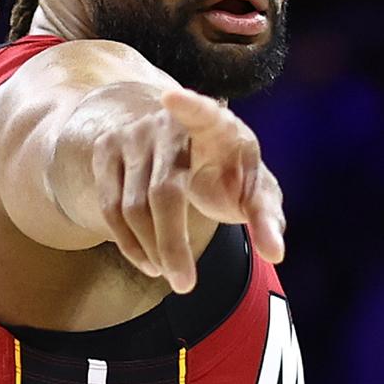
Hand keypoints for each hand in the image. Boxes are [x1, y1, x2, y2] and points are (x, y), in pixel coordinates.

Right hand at [90, 87, 285, 292]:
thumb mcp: (252, 186)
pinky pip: (110, 207)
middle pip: (163, 191)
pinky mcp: (107, 151)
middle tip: (185, 285)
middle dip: (172, 243)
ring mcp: (132, 135)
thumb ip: (266, 216)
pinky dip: (128, 244)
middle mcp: (167, 124)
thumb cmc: (225, 168)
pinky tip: (149, 263)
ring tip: (174, 276)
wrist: (174, 139)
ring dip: (151, 249)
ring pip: (132, 207)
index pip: (202, 111)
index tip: (173, 98)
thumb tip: (276, 252)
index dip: (189, 105)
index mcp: (215, 124)